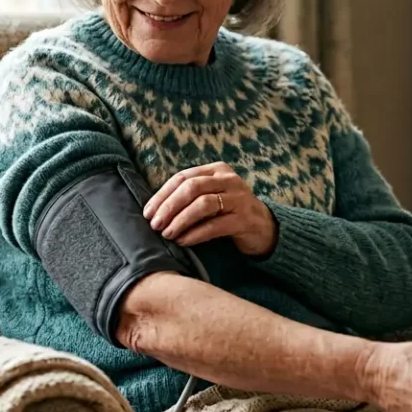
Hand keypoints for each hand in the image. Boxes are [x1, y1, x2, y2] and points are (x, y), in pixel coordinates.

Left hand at [142, 162, 277, 255]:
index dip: (162, 195)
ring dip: (180, 220)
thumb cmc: (228, 212)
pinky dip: (196, 233)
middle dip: (169, 207)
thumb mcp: (211, 197)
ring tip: (167, 234)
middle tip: (155, 224)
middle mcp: (229, 180)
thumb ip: (189, 197)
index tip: (148, 213)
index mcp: (216, 170)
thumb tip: (154, 210)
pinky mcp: (245, 219)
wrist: (263, 227)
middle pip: (192, 188)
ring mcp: (239, 198)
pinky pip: (215, 225)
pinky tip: (183, 241)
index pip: (183, 178)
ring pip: (203, 204)